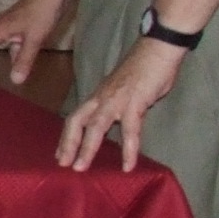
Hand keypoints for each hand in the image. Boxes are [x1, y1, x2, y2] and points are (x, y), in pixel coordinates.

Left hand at [58, 38, 186, 171]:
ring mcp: (117, 100)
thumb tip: (119, 122)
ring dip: (87, 148)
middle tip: (62, 164)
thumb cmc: (144, 69)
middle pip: (77, 122)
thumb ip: (118, 107)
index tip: (60, 155)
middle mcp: (102, 98)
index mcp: (98, 96)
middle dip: (68, 144)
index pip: (75, 117)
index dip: (67, 137)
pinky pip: (130, 131)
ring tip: (81, 168)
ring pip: (95, 126)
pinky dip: (128, 150)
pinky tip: (128, 166)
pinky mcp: (135, 102)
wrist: (158, 49)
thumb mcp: (123, 91)